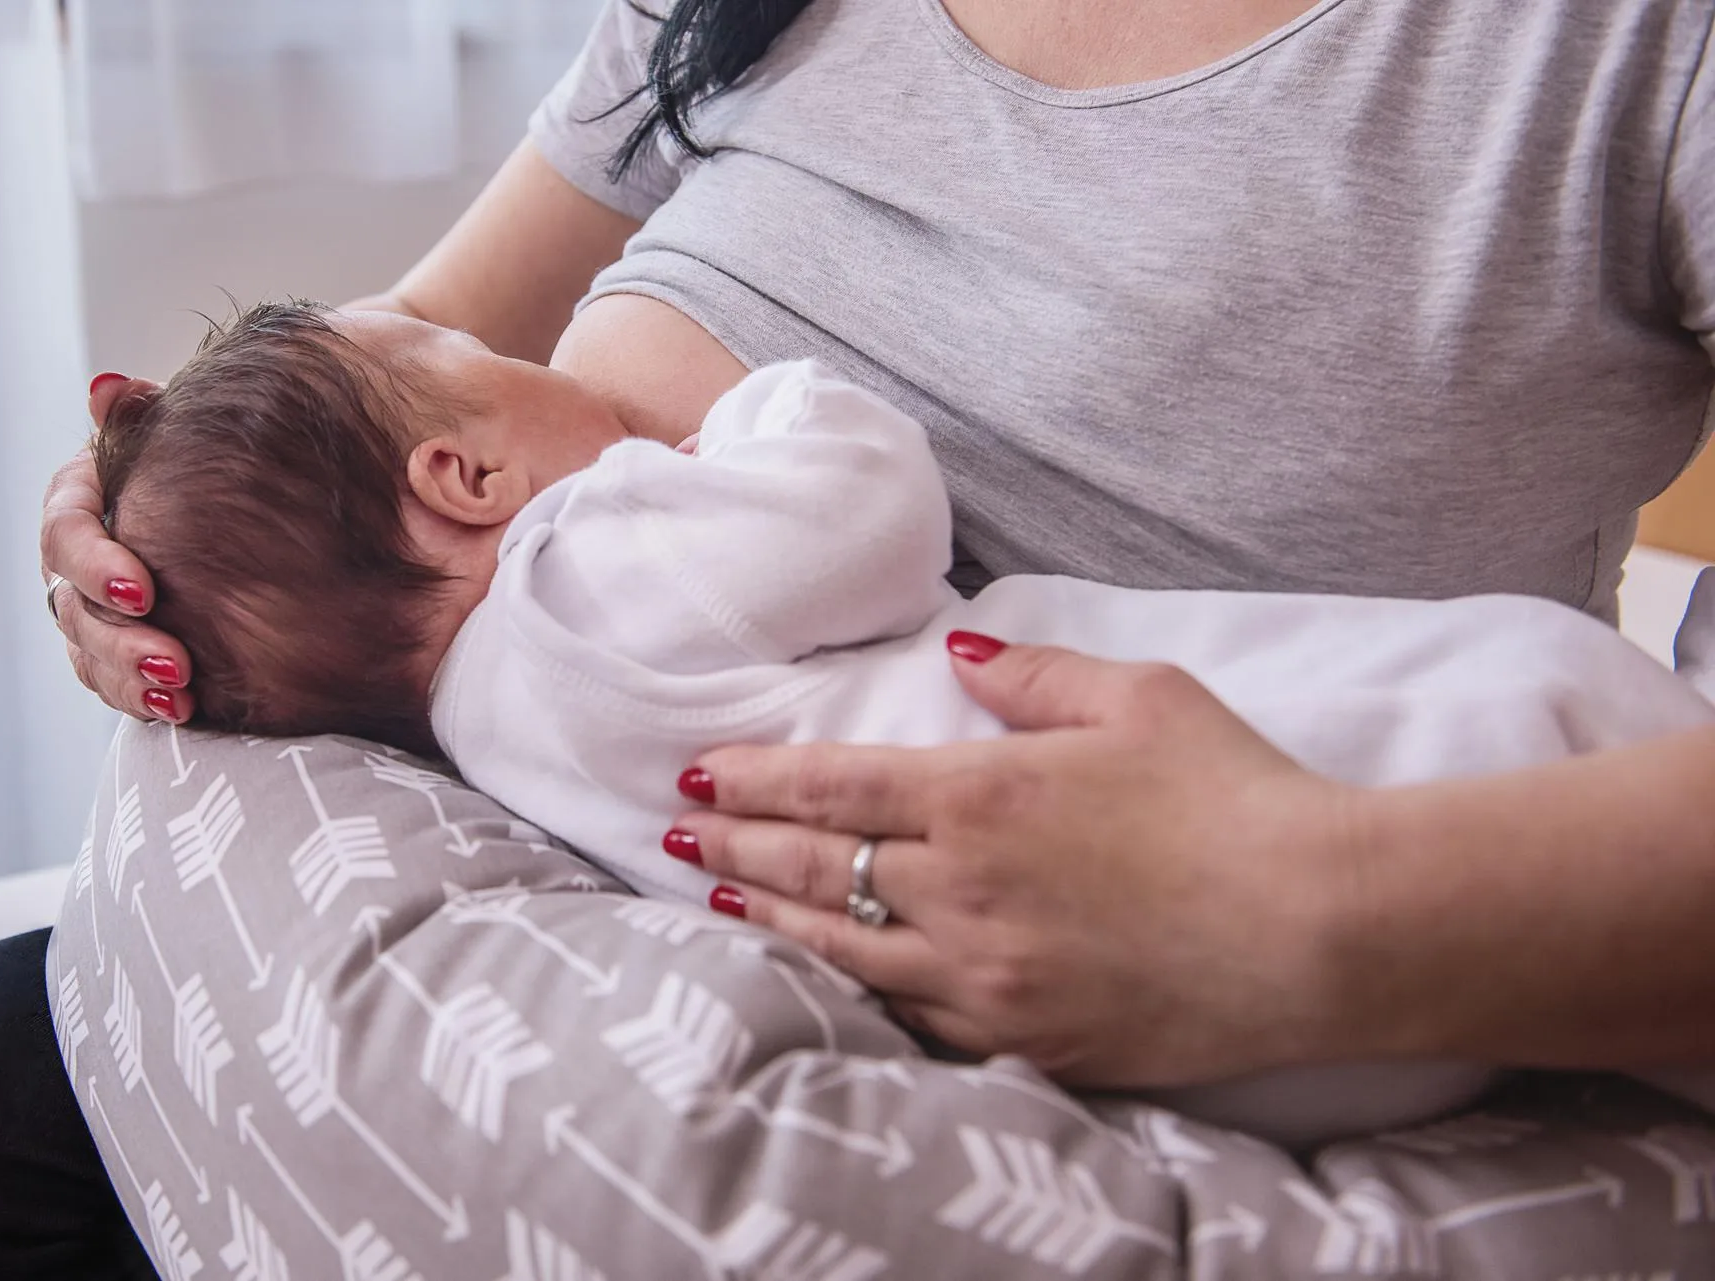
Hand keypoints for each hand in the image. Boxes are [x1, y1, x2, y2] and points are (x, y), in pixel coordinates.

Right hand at [38, 373, 190, 721]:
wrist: (246, 497)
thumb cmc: (212, 449)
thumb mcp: (185, 427)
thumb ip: (148, 414)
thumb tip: (109, 389)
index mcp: (80, 495)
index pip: (65, 531)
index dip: (96, 564)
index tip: (144, 592)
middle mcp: (76, 554)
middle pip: (71, 605)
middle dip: (119, 640)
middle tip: (176, 664)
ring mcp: (91, 605)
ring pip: (87, 651)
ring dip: (129, 678)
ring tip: (178, 696)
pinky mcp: (117, 647)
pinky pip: (110, 680)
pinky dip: (139, 698)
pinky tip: (181, 711)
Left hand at [668, 634, 1362, 1088]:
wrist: (1322, 929)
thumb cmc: (1237, 797)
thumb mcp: (1140, 697)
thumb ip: (1034, 673)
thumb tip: (960, 648)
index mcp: (979, 793)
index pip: (829, 786)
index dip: (752, 782)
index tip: (696, 777)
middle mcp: (960, 888)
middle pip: (813, 867)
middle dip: (735, 849)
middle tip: (678, 839)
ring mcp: (984, 977)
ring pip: (842, 949)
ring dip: (770, 922)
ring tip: (720, 905)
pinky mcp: (1022, 1041)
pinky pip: (909, 1018)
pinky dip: (851, 991)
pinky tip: (827, 978)